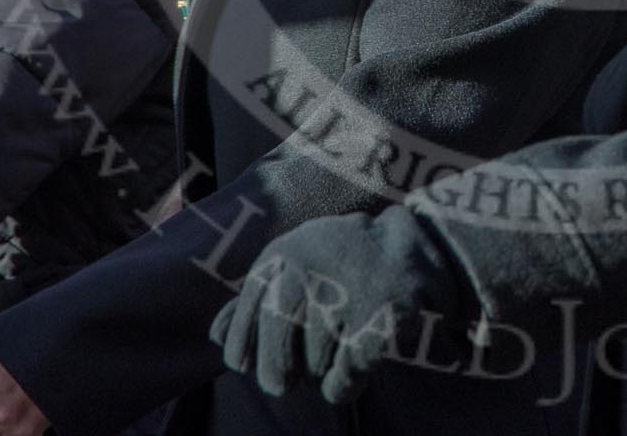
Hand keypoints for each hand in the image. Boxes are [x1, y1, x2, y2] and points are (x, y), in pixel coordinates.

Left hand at [215, 209, 461, 405]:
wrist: (410, 242)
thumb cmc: (338, 261)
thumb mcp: (290, 264)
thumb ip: (252, 299)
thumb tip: (216, 336)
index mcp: (277, 259)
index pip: (241, 337)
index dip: (247, 358)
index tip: (256, 363)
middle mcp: (303, 273)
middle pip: (275, 366)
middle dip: (281, 379)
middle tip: (288, 378)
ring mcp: (341, 294)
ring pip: (314, 372)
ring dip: (322, 373)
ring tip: (336, 347)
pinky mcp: (377, 317)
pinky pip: (345, 378)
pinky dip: (347, 382)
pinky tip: (355, 362)